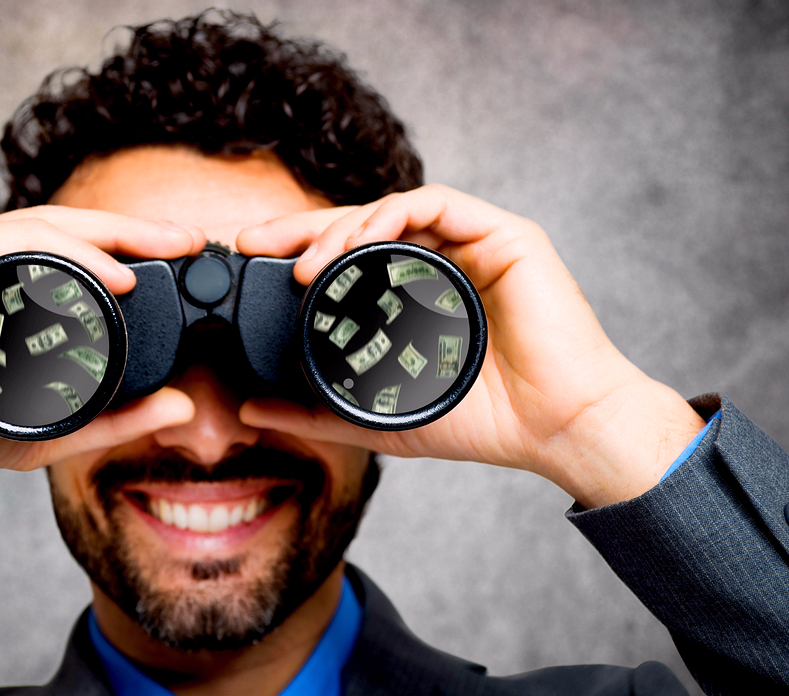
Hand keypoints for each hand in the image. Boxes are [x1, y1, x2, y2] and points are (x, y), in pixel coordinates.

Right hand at [0, 207, 204, 539]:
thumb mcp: (56, 423)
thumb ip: (117, 417)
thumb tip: (183, 407)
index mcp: (10, 285)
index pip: (83, 253)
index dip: (135, 247)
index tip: (186, 254)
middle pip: (74, 230)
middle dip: (138, 230)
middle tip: (191, 238)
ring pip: (50, 227)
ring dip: (112, 234)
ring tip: (164, 248)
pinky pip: (14, 243)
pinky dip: (68, 254)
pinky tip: (112, 274)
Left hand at [236, 184, 705, 508]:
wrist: (555, 428)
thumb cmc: (482, 422)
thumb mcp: (378, 416)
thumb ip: (315, 412)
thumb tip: (248, 410)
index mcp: (416, 294)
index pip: (348, 258)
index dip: (298, 251)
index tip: (252, 258)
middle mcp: (442, 261)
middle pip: (361, 226)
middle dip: (302, 228)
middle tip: (254, 241)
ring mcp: (473, 244)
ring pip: (392, 210)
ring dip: (340, 227)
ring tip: (302, 262)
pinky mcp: (504, 235)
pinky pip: (437, 204)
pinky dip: (390, 215)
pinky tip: (356, 240)